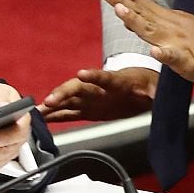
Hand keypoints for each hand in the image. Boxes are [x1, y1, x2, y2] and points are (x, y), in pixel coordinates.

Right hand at [41, 67, 156, 121]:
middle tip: (48, 101)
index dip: (93, 76)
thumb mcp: (156, 89)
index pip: (104, 77)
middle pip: (77, 88)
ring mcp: (91, 98)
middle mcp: (98, 88)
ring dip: (52, 105)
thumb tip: (157, 94)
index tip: (81, 74)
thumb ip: (155, 93)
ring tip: (36, 111)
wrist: (143, 86)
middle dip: (61, 93)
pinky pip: (69, 112)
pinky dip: (56, 115)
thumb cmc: (148, 84)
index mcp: (116, 82)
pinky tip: (44, 118)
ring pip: (68, 100)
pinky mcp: (88, 109)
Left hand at [98, 0, 193, 82]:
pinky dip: (164, 54)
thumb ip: (148, 22)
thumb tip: (124, 14)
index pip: (138, 4)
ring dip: (135, 19)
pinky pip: (174, 57)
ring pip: (151, 29)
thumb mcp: (172, 27)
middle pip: (139, 11)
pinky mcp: (185, 60)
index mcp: (163, 20)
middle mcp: (166, 27)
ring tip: (119, 9)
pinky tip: (155, 51)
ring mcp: (175, 41)